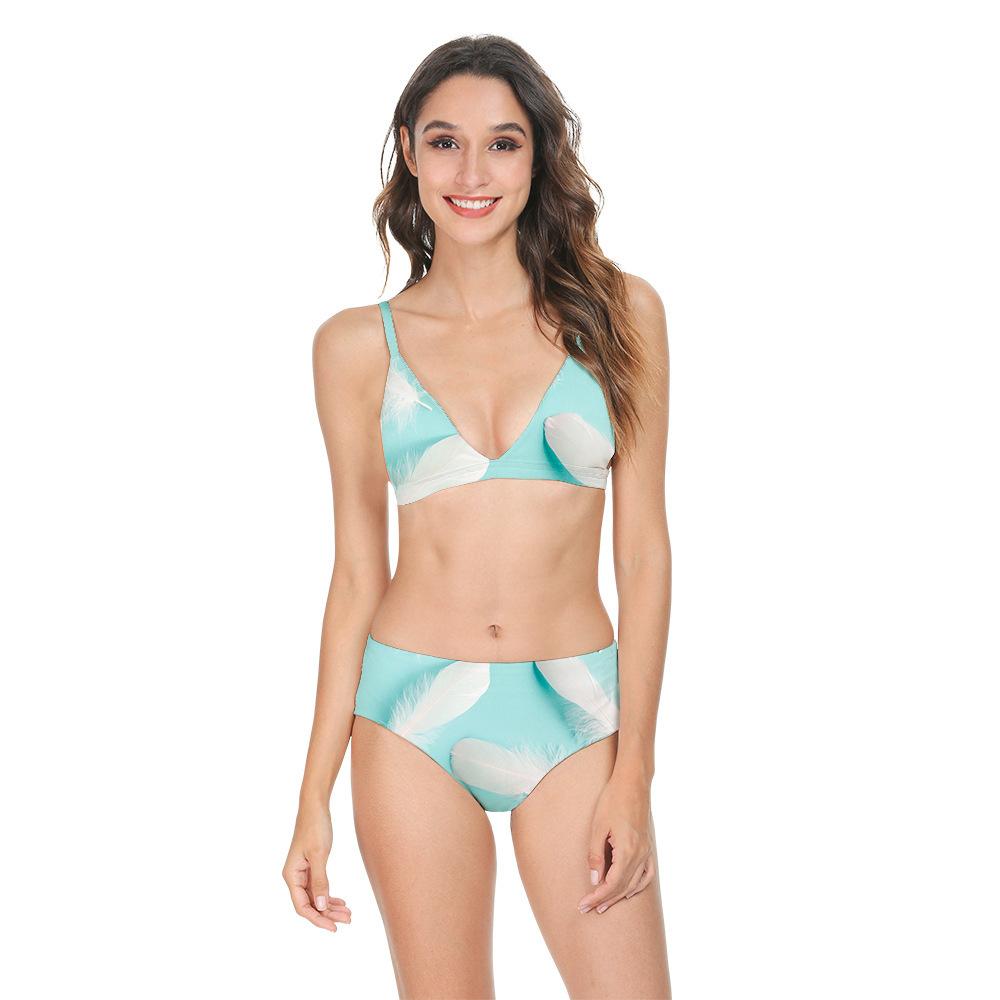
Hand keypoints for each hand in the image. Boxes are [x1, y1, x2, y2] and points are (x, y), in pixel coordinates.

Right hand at [282, 802, 351, 931]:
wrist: (315, 807)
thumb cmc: (315, 827)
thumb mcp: (319, 854)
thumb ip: (320, 881)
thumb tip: (321, 907)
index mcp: (291, 876)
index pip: (302, 906)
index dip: (317, 919)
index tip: (333, 927)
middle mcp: (294, 877)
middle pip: (310, 904)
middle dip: (328, 914)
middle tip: (348, 920)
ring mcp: (303, 873)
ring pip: (316, 897)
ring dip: (331, 906)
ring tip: (348, 914)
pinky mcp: (311, 867)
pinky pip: (319, 887)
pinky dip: (330, 895)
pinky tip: (342, 902)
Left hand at [577, 775, 654, 913]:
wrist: (632, 783)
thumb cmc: (612, 801)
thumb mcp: (598, 827)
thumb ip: (596, 855)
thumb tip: (594, 881)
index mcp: (627, 851)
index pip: (611, 884)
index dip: (596, 898)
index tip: (583, 905)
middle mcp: (640, 855)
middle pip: (622, 888)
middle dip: (604, 901)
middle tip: (587, 910)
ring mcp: (646, 851)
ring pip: (635, 884)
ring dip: (619, 897)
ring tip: (604, 905)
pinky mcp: (648, 846)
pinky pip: (647, 874)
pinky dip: (638, 886)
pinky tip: (630, 892)